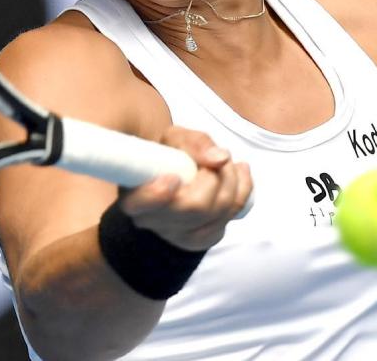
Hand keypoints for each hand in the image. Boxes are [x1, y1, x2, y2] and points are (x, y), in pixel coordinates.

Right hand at [118, 126, 251, 250]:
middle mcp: (152, 222)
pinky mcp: (202, 239)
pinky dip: (242, 191)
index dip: (158, 194)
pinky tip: (239, 174)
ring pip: (218, 213)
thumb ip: (195, 143)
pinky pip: (231, 217)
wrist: (174, 177)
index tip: (172, 178)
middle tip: (218, 157)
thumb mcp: (175, 139)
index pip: (141, 204)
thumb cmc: (169, 155)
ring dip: (232, 181)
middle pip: (195, 207)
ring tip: (229, 162)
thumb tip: (220, 158)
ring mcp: (178, 235)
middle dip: (215, 176)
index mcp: (134, 196)